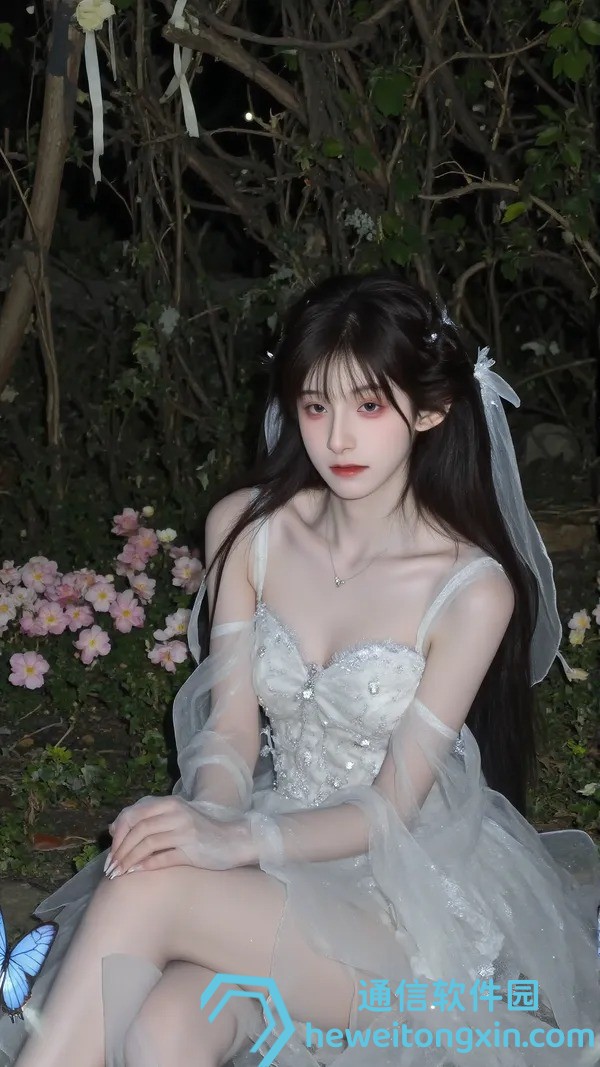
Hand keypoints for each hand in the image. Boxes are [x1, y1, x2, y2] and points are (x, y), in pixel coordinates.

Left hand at [105, 795, 253, 876]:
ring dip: (129, 861)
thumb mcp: (173, 817)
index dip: (118, 834)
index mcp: (170, 803)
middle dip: (120, 850)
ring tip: (118, 874)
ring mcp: (185, 832)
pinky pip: (162, 858)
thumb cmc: (201, 831)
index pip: (133, 815)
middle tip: (110, 868)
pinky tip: (136, 874)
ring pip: (147, 844)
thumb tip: (112, 828)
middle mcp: (176, 814)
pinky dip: (146, 866)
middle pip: (138, 830)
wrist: (233, 841)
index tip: (110, 851)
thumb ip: (147, 819)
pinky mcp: (192, 851)